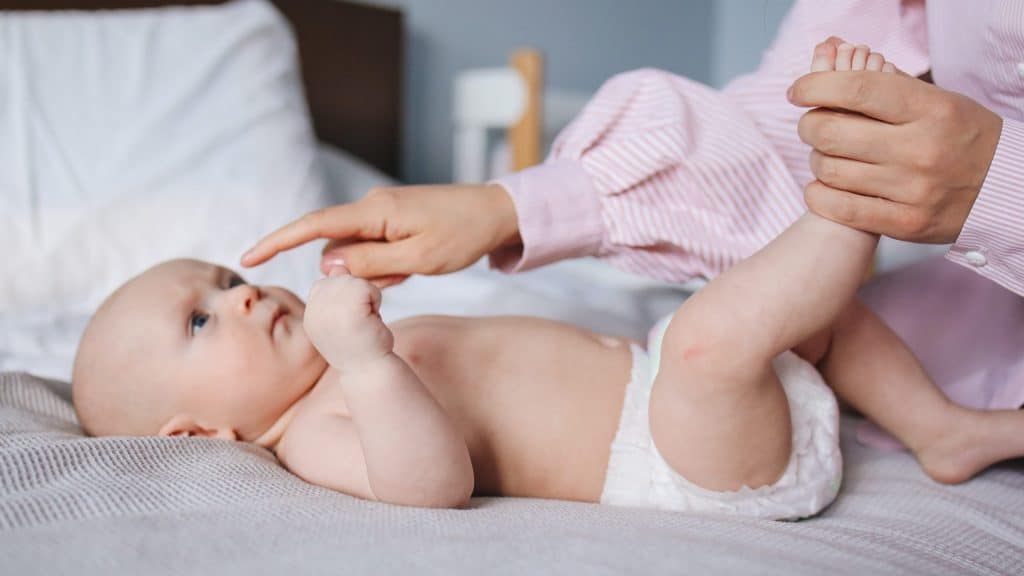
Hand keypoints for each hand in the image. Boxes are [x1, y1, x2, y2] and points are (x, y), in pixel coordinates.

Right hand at [241, 184, 520, 286]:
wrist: (498, 213)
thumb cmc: (463, 235)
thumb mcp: (418, 259)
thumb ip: (370, 264)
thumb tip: (327, 265)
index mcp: (375, 211)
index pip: (314, 225)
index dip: (279, 240)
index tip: (250, 256)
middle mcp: (372, 206)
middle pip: (338, 247)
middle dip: (357, 273)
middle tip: (403, 275)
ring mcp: (383, 212)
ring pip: (358, 253)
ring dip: (379, 271)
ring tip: (417, 267)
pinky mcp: (394, 219)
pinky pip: (376, 249)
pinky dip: (390, 265)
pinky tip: (418, 262)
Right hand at [303, 266, 394, 366]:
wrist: (371, 371)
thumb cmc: (361, 345)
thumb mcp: (344, 315)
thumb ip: (338, 290)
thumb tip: (338, 267)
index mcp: (310, 313)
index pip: (327, 284)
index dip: (346, 299)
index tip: (350, 324)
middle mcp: (314, 310)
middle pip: (342, 278)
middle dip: (358, 297)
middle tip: (360, 324)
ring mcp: (330, 309)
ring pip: (355, 281)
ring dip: (369, 300)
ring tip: (365, 323)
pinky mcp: (348, 308)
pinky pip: (367, 287)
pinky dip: (376, 301)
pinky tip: (372, 321)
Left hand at [788, 41, 1003, 242]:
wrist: (1003, 188)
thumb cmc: (959, 136)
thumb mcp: (936, 99)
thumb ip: (883, 81)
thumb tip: (829, 55)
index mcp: (931, 108)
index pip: (857, 89)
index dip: (816, 87)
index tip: (798, 91)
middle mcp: (921, 148)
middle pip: (832, 132)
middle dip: (809, 124)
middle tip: (812, 123)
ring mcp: (913, 188)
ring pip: (830, 170)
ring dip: (816, 159)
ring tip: (826, 155)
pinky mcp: (905, 222)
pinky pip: (839, 208)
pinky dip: (819, 194)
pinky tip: (823, 185)